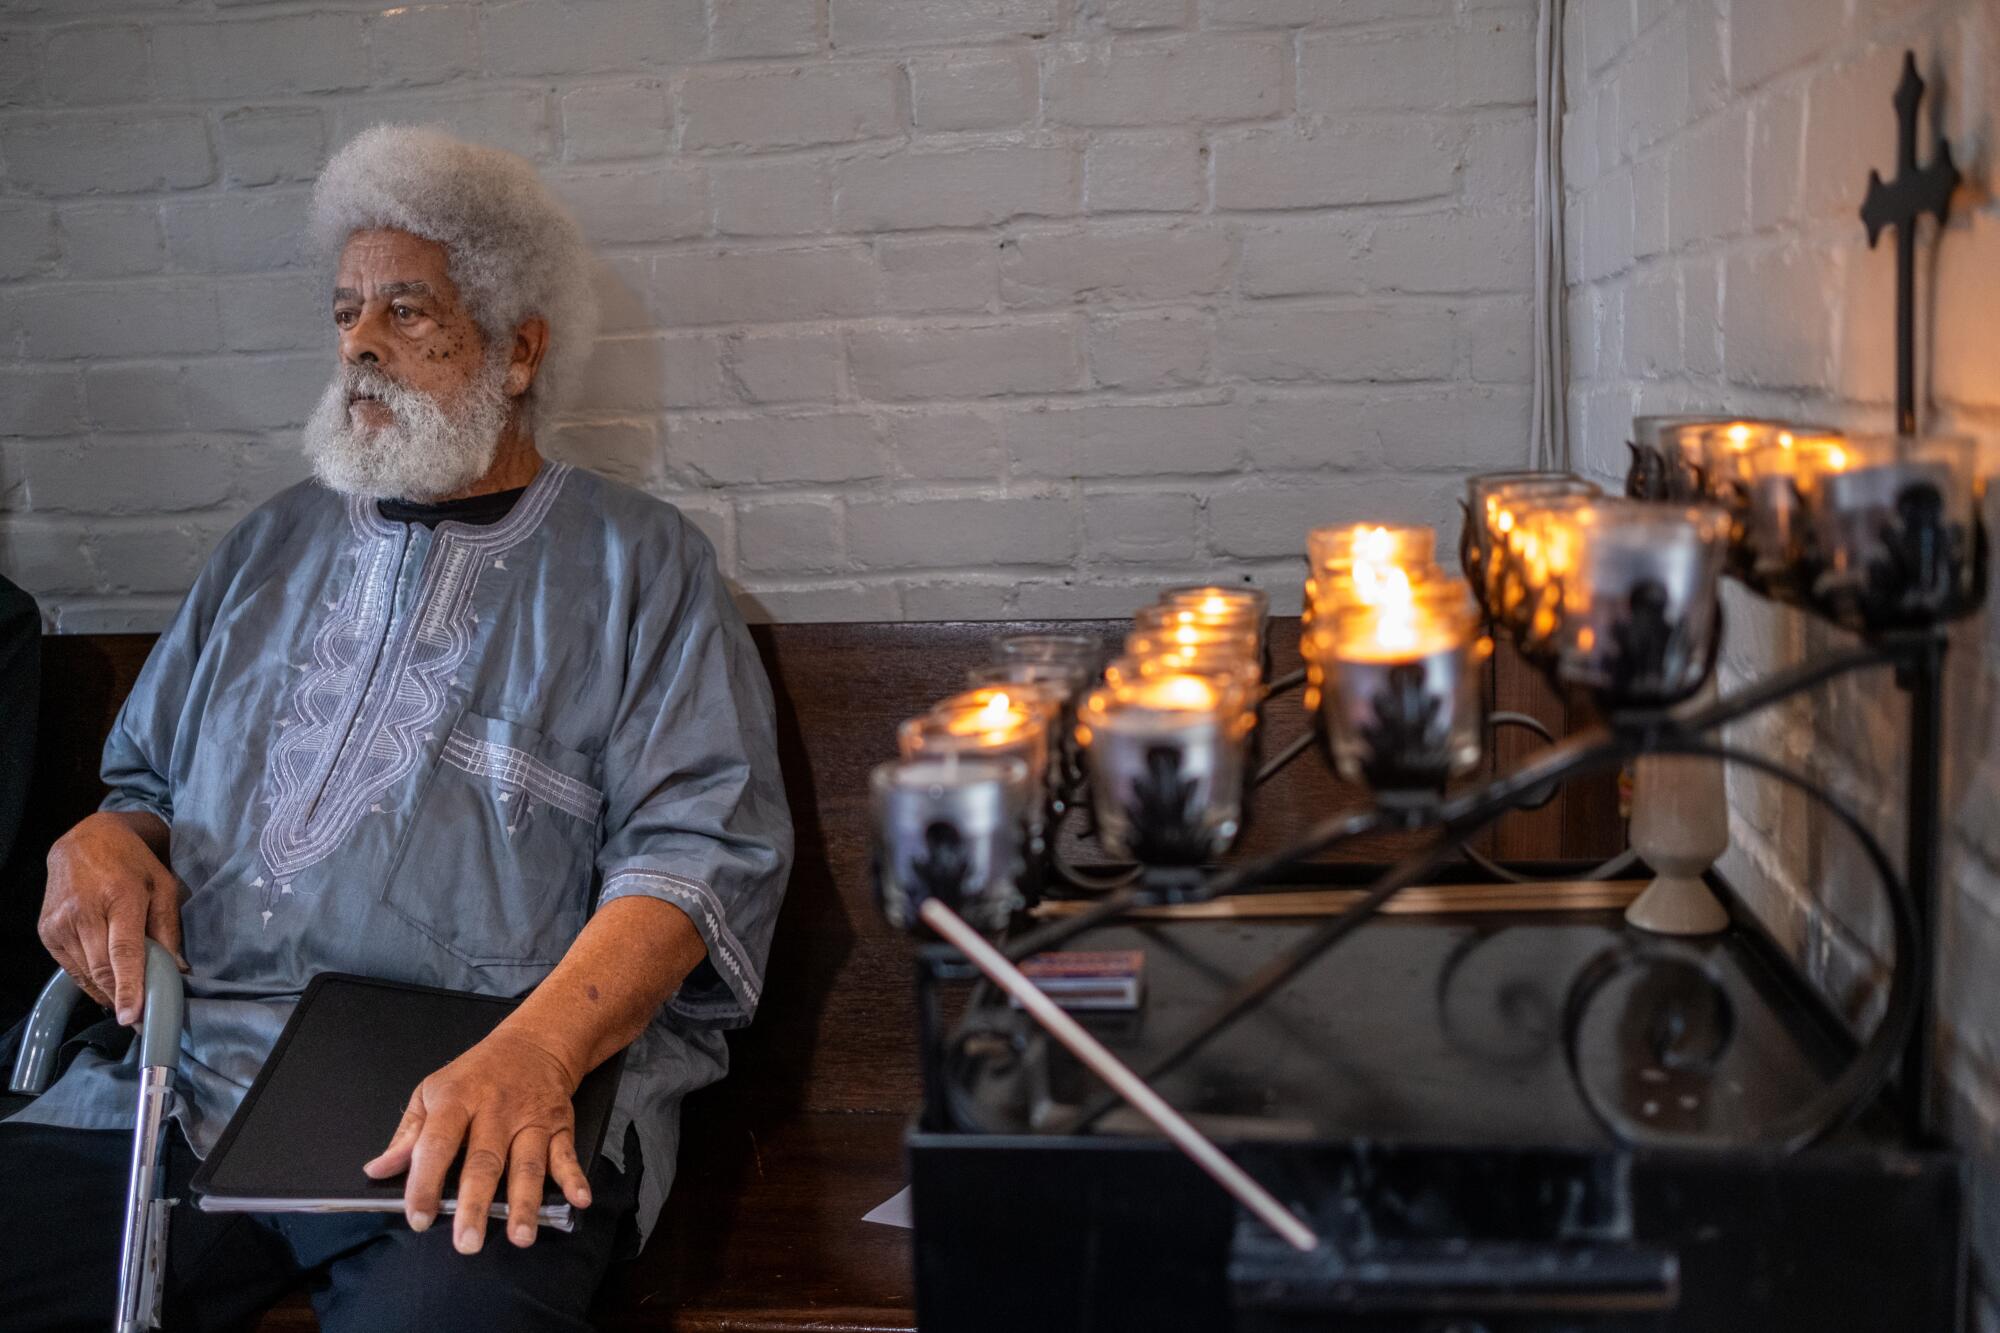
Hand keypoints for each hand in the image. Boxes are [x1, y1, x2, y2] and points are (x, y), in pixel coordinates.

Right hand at [41, 811, 186, 1025]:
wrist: (84, 842)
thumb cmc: (132, 864)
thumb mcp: (163, 887)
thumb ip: (169, 929)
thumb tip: (178, 970)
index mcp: (120, 897)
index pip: (123, 952)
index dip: (128, 986)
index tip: (131, 1016)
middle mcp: (84, 912)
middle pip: (102, 969)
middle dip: (122, 998)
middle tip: (142, 1020)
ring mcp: (60, 923)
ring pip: (85, 973)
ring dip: (107, 991)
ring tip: (128, 1000)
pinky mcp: (47, 932)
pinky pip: (70, 968)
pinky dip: (90, 980)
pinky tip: (106, 983)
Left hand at [361, 1027, 592, 1252]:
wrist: (534, 1042)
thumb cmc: (476, 1074)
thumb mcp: (432, 1090)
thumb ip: (408, 1134)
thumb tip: (377, 1171)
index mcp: (457, 1099)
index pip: (437, 1143)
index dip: (425, 1182)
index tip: (418, 1217)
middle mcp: (496, 1109)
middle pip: (484, 1160)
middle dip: (475, 1204)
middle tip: (467, 1242)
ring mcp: (531, 1118)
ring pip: (527, 1164)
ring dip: (525, 1202)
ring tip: (519, 1236)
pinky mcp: (560, 1124)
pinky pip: (566, 1154)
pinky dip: (575, 1177)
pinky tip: (578, 1200)